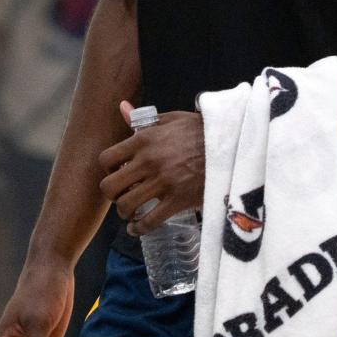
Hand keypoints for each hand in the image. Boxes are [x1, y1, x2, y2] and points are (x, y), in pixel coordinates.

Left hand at [98, 100, 204, 233]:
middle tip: (123, 193)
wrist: (230, 143)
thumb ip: (142, 119)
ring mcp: (163, 182)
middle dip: (113, 193)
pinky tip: (138, 227)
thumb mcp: (171, 119)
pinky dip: (139, 228)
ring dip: (125, 211)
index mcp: (144, 139)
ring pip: (126, 206)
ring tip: (132, 209)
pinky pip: (148, 222)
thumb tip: (122, 107)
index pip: (106, 160)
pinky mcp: (177, 200)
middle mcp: (149, 161)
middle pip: (110, 187)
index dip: (108, 170)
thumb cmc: (199, 130)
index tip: (117, 173)